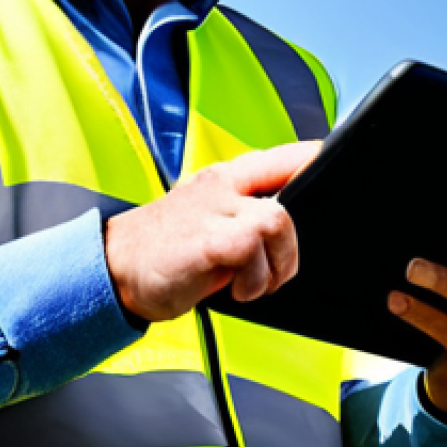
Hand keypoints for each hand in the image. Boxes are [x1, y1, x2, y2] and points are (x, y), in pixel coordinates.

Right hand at [105, 141, 319, 322]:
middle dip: (294, 240)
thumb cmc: (167, 249)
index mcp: (227, 177)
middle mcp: (224, 185)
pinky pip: (252, 251)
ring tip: (251, 282)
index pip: (283, 157)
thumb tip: (288, 232)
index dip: (312, 161)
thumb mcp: (209, 220)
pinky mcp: (208, 239)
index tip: (331, 166)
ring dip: (276, 264)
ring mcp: (215, 209)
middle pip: (290, 187)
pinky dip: (254, 281)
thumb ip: (246, 215)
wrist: (115, 266)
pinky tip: (234, 289)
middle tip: (276, 269)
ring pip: (279, 221)